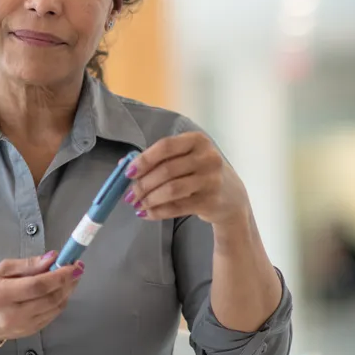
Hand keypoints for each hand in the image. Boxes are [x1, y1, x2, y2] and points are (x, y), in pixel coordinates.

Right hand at [0, 252, 82, 348]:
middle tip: (77, 268)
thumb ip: (27, 265)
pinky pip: (51, 316)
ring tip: (71, 278)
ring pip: (54, 308)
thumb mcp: (0, 271)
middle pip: (50, 298)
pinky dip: (60, 302)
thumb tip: (52, 257)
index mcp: (1, 294)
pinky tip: (60, 291)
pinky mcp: (29, 333)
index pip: (37, 285)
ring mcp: (22, 326)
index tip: (73, 264)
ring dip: (67, 292)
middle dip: (68, 282)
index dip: (59, 275)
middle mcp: (13, 314)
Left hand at [123, 132, 251, 226]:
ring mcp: (212, 180)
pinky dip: (158, 212)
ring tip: (137, 204)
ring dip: (149, 199)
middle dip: (143, 184)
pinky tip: (146, 213)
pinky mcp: (211, 201)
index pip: (165, 146)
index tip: (129, 172)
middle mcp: (207, 157)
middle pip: (166, 170)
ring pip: (171, 190)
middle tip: (130, 195)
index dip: (144, 159)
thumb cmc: (199, 173)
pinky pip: (177, 207)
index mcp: (197, 140)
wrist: (231, 197)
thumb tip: (122, 165)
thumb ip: (157, 159)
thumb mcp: (185, 158)